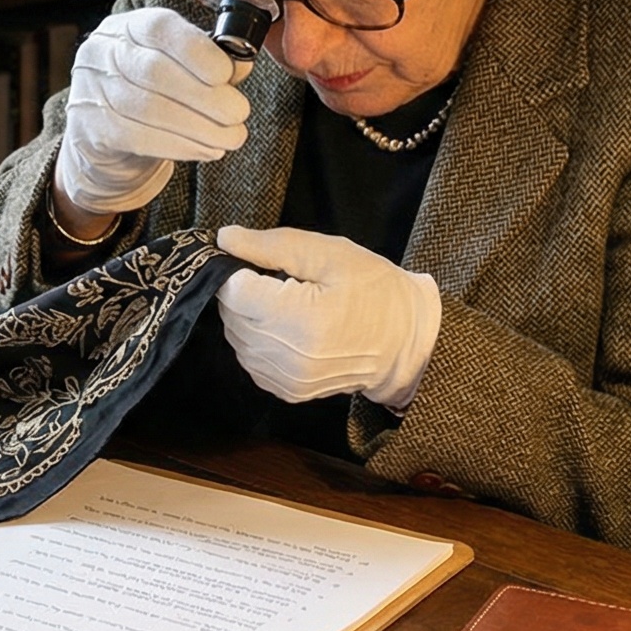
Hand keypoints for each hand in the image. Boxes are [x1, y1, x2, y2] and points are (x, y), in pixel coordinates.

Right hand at [53, 8, 256, 216]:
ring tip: (231, 137)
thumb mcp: (180, 68)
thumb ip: (211, 62)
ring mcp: (92, 91)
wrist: (107, 138)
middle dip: (206, 95)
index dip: (197, 51)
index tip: (228, 74)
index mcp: (129, 27)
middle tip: (239, 113)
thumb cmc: (152, 94)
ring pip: (150, 108)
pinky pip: (139, 138)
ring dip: (199, 126)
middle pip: (155, 71)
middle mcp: (103, 52)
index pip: (160, 28)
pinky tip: (206, 149)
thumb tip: (241, 64)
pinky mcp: (92, 129)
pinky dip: (180, 145)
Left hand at [215, 226, 442, 408]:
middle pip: (231, 314)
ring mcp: (287, 379)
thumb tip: (225, 239)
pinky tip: (288, 327)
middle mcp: (289, 356)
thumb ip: (272, 246)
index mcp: (300, 318)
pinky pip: (251, 359)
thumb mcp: (329, 254)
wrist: (405, 341)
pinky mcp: (288, 391)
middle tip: (281, 281)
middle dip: (245, 292)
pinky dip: (259, 340)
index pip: (232, 291)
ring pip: (237, 337)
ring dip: (251, 317)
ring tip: (288, 304)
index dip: (238, 269)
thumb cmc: (374, 290)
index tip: (259, 262)